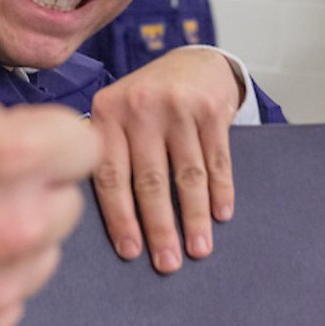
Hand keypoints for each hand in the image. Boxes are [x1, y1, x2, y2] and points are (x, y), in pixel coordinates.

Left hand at [90, 47, 241, 271]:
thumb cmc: (150, 100)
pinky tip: (221, 215)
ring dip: (195, 218)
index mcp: (108, 112)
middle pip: (150, 181)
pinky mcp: (212, 109)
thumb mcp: (118, 113)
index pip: (111, 176)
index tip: (131, 252)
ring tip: (198, 249)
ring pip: (187, 176)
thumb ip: (108, 151)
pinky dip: (221, 192)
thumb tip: (103, 217)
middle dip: (160, 228)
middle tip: (167, 264)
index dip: (121, 219)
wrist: (195, 61)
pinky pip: (217, 161)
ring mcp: (179, 106)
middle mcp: (141, 107)